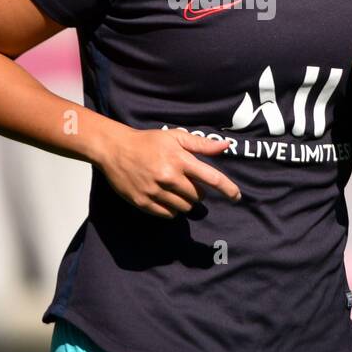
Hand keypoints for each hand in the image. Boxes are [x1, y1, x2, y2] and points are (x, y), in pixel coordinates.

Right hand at [99, 128, 242, 218]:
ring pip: (183, 208)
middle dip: (197, 192)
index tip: (237, 196)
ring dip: (185, 202)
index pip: (212, 178)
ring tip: (174, 190)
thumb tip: (226, 146)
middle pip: (197, 196)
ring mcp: (155, 191)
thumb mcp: (175, 137)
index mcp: (179, 160)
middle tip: (186, 183)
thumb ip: (201, 144)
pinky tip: (165, 198)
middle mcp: (169, 177)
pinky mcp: (142, 202)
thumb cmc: (148, 141)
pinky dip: (171, 210)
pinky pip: (167, 214)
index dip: (228, 189)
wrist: (115, 149)